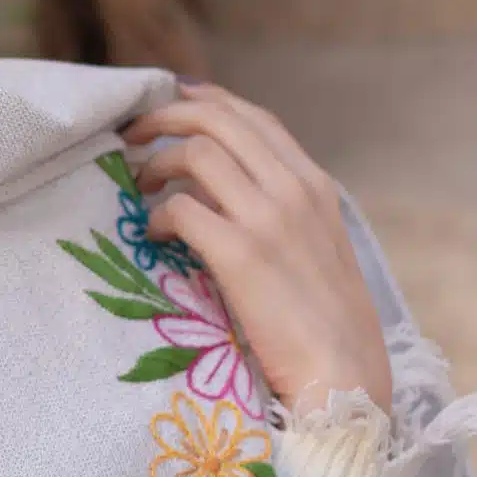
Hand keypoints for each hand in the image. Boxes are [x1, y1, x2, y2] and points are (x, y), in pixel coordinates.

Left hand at [122, 84, 390, 417]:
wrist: (343, 375)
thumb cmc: (326, 324)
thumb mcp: (318, 248)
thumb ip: (282, 211)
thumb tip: (222, 190)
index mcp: (315, 185)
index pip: (256, 118)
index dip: (207, 101)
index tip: (173, 103)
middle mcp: (295, 189)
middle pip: (219, 119)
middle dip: (166, 115)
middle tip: (134, 133)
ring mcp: (269, 218)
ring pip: (196, 152)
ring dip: (156, 164)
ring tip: (139, 188)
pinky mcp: (241, 253)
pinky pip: (181, 207)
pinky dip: (157, 216)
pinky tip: (153, 236)